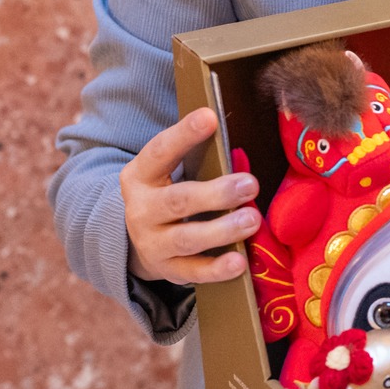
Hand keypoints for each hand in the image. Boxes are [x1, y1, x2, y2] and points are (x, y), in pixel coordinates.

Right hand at [119, 107, 260, 285]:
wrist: (137, 241)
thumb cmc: (167, 193)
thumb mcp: (168, 171)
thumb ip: (195, 156)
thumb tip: (235, 137)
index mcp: (140, 176)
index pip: (160, 151)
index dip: (183, 134)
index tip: (210, 116)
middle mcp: (141, 210)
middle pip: (177, 201)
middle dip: (215, 194)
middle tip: (250, 184)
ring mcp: (152, 243)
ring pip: (186, 238)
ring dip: (222, 230)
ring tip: (252, 219)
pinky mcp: (167, 269)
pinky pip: (193, 272)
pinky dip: (216, 269)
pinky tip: (239, 263)